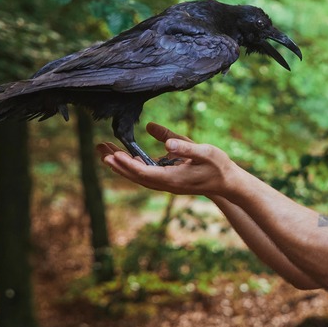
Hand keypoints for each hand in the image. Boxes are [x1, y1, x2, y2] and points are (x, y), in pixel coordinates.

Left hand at [97, 122, 237, 196]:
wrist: (228, 183)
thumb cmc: (218, 166)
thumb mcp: (205, 152)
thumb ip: (184, 147)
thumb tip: (165, 142)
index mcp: (173, 178)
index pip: (144, 173)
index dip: (127, 164)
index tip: (114, 154)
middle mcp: (166, 184)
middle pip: (135, 176)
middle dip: (117, 164)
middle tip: (100, 150)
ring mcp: (167, 184)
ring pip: (138, 176)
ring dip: (122, 165)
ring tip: (106, 152)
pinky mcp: (169, 180)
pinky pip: (146, 175)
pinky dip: (134, 166)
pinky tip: (128, 157)